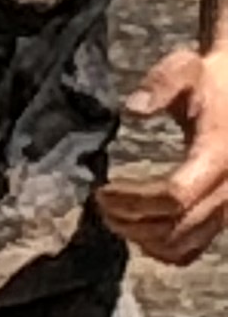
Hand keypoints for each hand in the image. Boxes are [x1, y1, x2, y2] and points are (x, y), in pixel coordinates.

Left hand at [97, 46, 227, 265]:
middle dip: (131, 220)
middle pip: (176, 225)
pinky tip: (137, 229)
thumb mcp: (185, 68)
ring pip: (184, 244)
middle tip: (100, 203)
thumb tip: (132, 109)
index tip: (101, 189)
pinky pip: (194, 247)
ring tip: (112, 216)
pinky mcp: (225, 214)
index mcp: (218, 154)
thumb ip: (160, 85)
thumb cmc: (208, 79)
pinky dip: (163, 247)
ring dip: (143, 238)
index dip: (133, 199)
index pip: (174, 196)